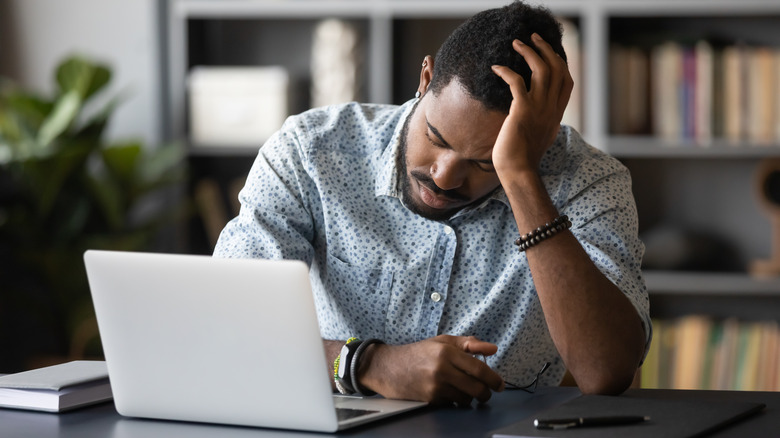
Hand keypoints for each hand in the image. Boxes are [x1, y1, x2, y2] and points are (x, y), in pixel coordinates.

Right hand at [357, 335, 504, 405]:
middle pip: (476, 388)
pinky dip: (456, 400)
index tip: (500, 385)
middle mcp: (442, 369)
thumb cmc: (418, 353)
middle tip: (487, 393)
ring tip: (466, 391)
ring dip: (471, 398)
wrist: (388, 367)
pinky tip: (450, 393)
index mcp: (447, 351)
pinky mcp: (430, 398)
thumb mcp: (442, 341)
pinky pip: (453, 403)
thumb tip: (492, 349)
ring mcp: (436, 386)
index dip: (494, 379)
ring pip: (466, 399)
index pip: (479, 369)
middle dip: (486, 393)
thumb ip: (469, 344)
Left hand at [490, 33, 573, 174]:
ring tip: (516, 43)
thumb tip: (536, 117)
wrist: (518, 172)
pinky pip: (516, 82)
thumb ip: (541, 123)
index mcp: (556, 114)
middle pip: (557, 69)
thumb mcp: (539, 138)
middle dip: (546, 49)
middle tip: (533, 38)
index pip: (567, 81)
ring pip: (542, 69)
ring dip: (529, 52)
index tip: (549, 52)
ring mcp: (539, 108)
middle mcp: (551, 108)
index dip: (560, 63)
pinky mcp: (522, 110)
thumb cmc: (522, 159)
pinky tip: (495, 68)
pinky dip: (506, 71)